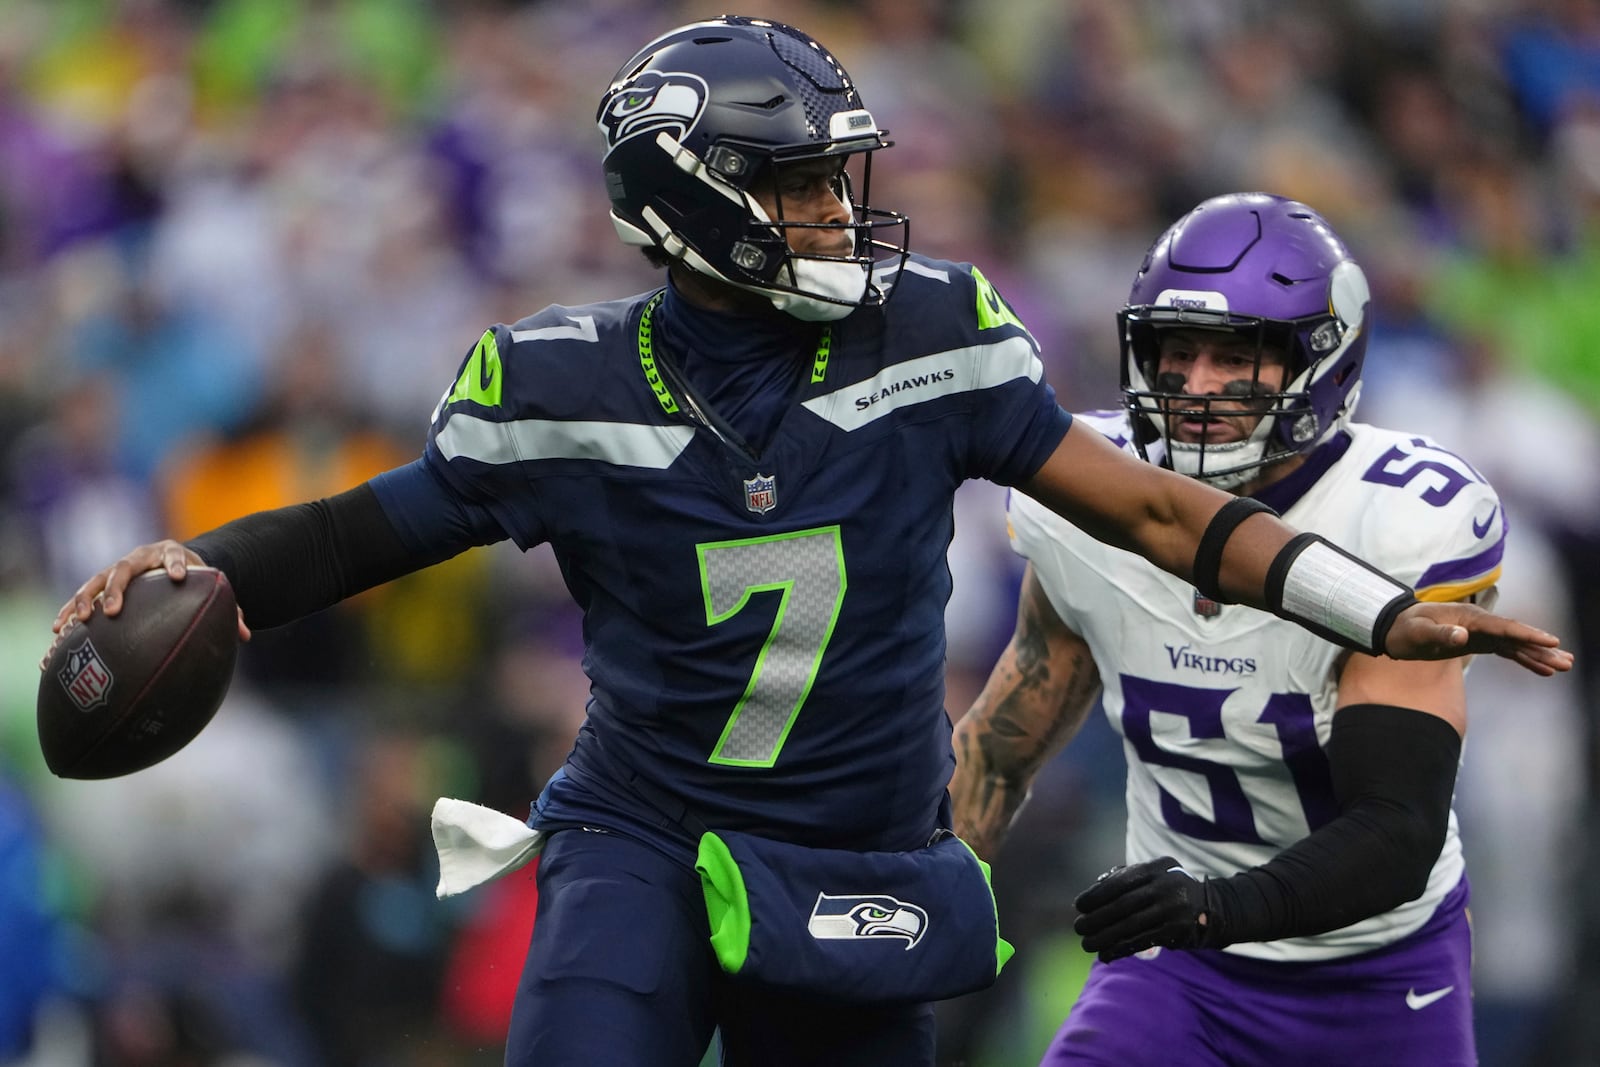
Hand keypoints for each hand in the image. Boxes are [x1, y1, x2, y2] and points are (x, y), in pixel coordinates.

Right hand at [44, 540, 250, 667]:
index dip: (179, 563)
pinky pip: (82, 598)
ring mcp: (117, 570)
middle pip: (124, 570)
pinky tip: (57, 631)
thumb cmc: (194, 577)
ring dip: (85, 600)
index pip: (176, 555)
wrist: (173, 561)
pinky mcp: (102, 584)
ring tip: (78, 621)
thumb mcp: (208, 585)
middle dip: (117, 589)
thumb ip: (227, 608)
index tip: (182, 576)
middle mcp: (139, 559)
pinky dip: (69, 612)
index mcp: (171, 554)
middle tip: (113, 610)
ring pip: (96, 581)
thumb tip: (245, 635)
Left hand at [1073, 857, 1219, 962]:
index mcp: (1157, 867)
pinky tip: (1106, 955)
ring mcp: (1174, 909)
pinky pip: (1142, 941)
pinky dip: (1121, 948)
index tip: (1078, 905)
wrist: (1212, 909)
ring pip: (1131, 926)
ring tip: (1087, 944)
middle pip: (1123, 905)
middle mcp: (1167, 886)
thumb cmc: (1170, 890)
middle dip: (1097, 918)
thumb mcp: (1154, 875)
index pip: (1120, 881)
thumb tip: (1095, 886)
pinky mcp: (1178, 931)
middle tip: (1078, 927)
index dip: (1097, 894)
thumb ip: (1125, 876)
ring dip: (1104, 937)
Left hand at [1384, 601, 1572, 676]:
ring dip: (1538, 656)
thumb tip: (1463, 636)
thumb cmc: (1403, 630)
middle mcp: (1479, 624)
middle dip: (1541, 648)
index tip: (1551, 642)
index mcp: (1469, 617)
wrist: (1393, 628)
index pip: (1503, 627)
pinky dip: (1523, 660)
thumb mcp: (1417, 634)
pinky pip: (1505, 652)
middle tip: (1568, 661)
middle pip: (1515, 636)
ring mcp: (1480, 633)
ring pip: (1514, 645)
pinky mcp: (1477, 643)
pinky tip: (1541, 670)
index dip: (1527, 635)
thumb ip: (1439, 634)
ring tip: (1564, 667)